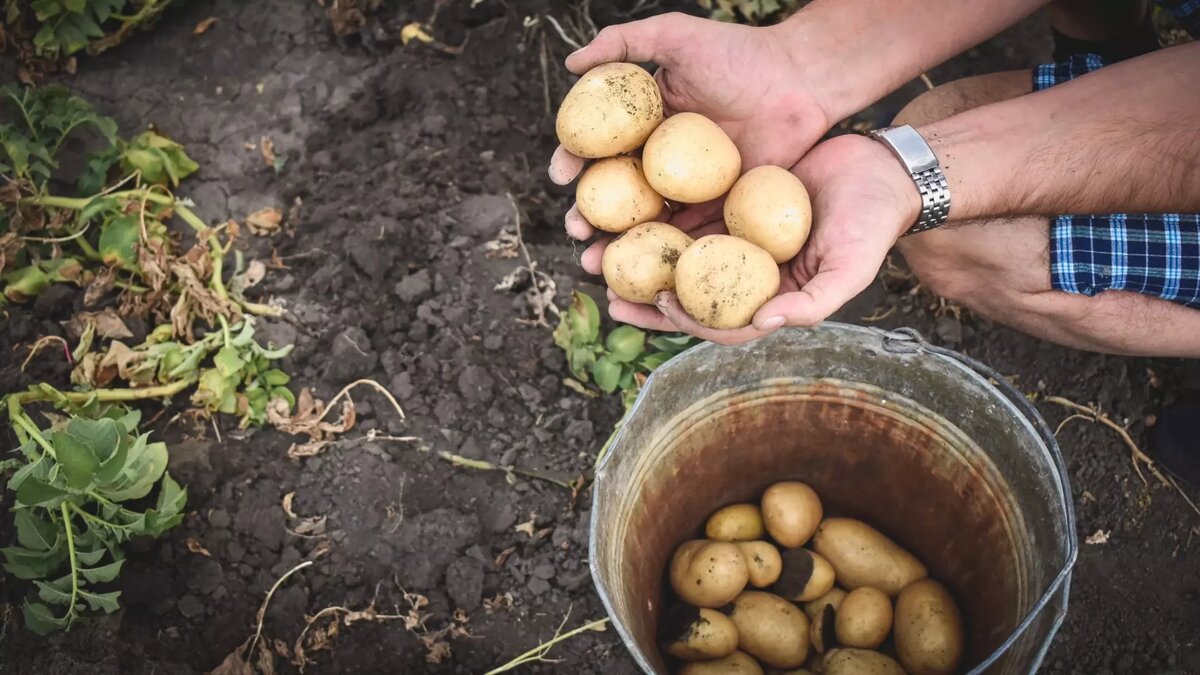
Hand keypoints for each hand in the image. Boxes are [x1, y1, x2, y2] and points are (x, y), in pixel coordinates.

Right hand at [549, 12, 832, 240]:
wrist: (800, 81)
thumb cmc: (739, 53)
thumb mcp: (676, 36)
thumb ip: (623, 42)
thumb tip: (571, 62)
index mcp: (643, 123)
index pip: (598, 147)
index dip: (574, 162)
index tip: (561, 175)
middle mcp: (660, 159)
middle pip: (614, 194)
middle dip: (587, 216)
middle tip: (575, 230)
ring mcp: (688, 187)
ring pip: (644, 221)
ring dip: (616, 246)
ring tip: (594, 261)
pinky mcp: (718, 208)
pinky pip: (686, 233)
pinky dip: (663, 254)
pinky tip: (644, 273)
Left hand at [595, 134, 920, 344]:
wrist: (879, 169)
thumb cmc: (870, 224)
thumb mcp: (849, 269)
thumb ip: (812, 303)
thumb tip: (761, 326)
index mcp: (771, 300)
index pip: (719, 323)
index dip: (686, 320)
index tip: (656, 302)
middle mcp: (747, 276)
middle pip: (687, 296)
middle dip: (646, 299)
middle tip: (608, 293)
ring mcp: (736, 241)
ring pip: (680, 256)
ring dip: (642, 258)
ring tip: (601, 253)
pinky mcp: (730, 205)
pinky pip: (688, 214)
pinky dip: (660, 217)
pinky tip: (628, 208)